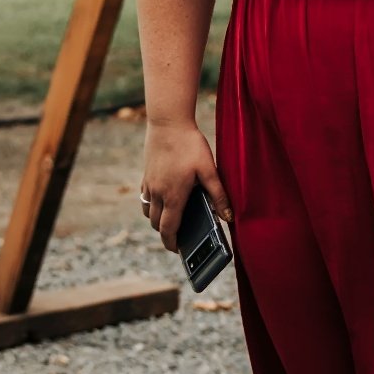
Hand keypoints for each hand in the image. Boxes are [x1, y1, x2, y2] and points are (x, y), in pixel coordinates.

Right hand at [142, 119, 230, 252]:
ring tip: (172, 220)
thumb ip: (219, 195)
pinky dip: (152, 205)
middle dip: (166, 233)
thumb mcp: (209, 170)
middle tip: (179, 236)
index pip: (168, 229)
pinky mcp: (146, 174)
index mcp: (173, 196)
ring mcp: (149, 184)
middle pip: (156, 224)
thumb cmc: (190, 145)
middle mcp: (157, 193)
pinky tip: (165, 199)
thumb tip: (228, 217)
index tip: (178, 251)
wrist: (168, 122)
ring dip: (157, 220)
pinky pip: (145, 197)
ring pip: (148, 211)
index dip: (172, 243)